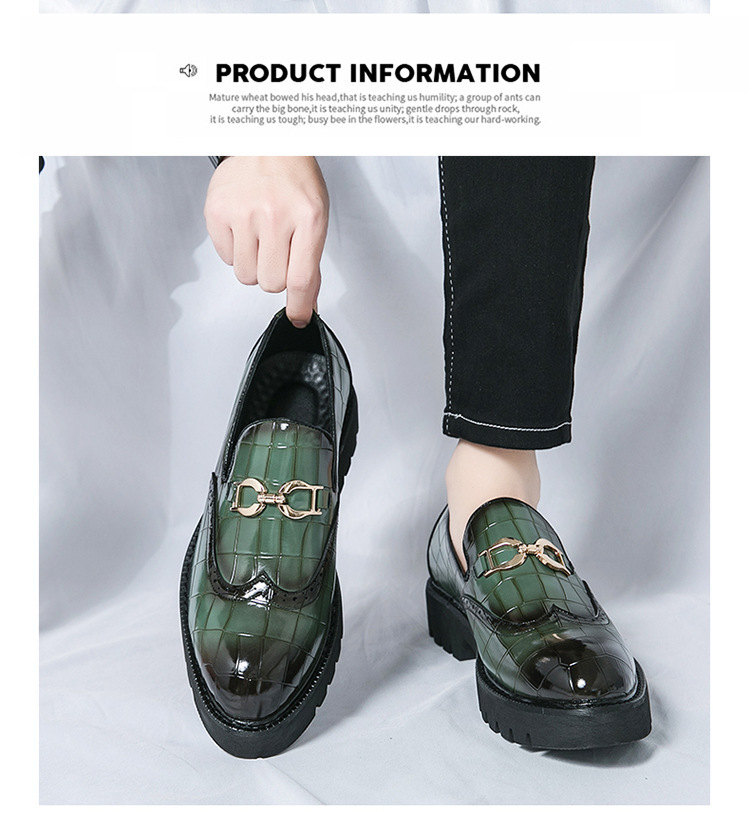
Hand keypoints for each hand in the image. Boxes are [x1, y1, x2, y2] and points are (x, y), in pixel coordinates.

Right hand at [204, 156, 328, 326]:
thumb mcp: (315, 218)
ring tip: (260, 239)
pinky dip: (235, 251)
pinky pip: (226, 258)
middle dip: (275, 276)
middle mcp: (275, 215)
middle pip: (271, 283)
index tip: (299, 317)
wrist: (264, 142)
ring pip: (246, 276)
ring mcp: (243, 213)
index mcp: (308, 217)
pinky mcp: (217, 212)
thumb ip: (311, 262)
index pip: (301, 279)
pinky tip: (244, 228)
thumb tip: (307, 304)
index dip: (300, 306)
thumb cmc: (294, 179)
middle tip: (277, 252)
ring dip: (254, 266)